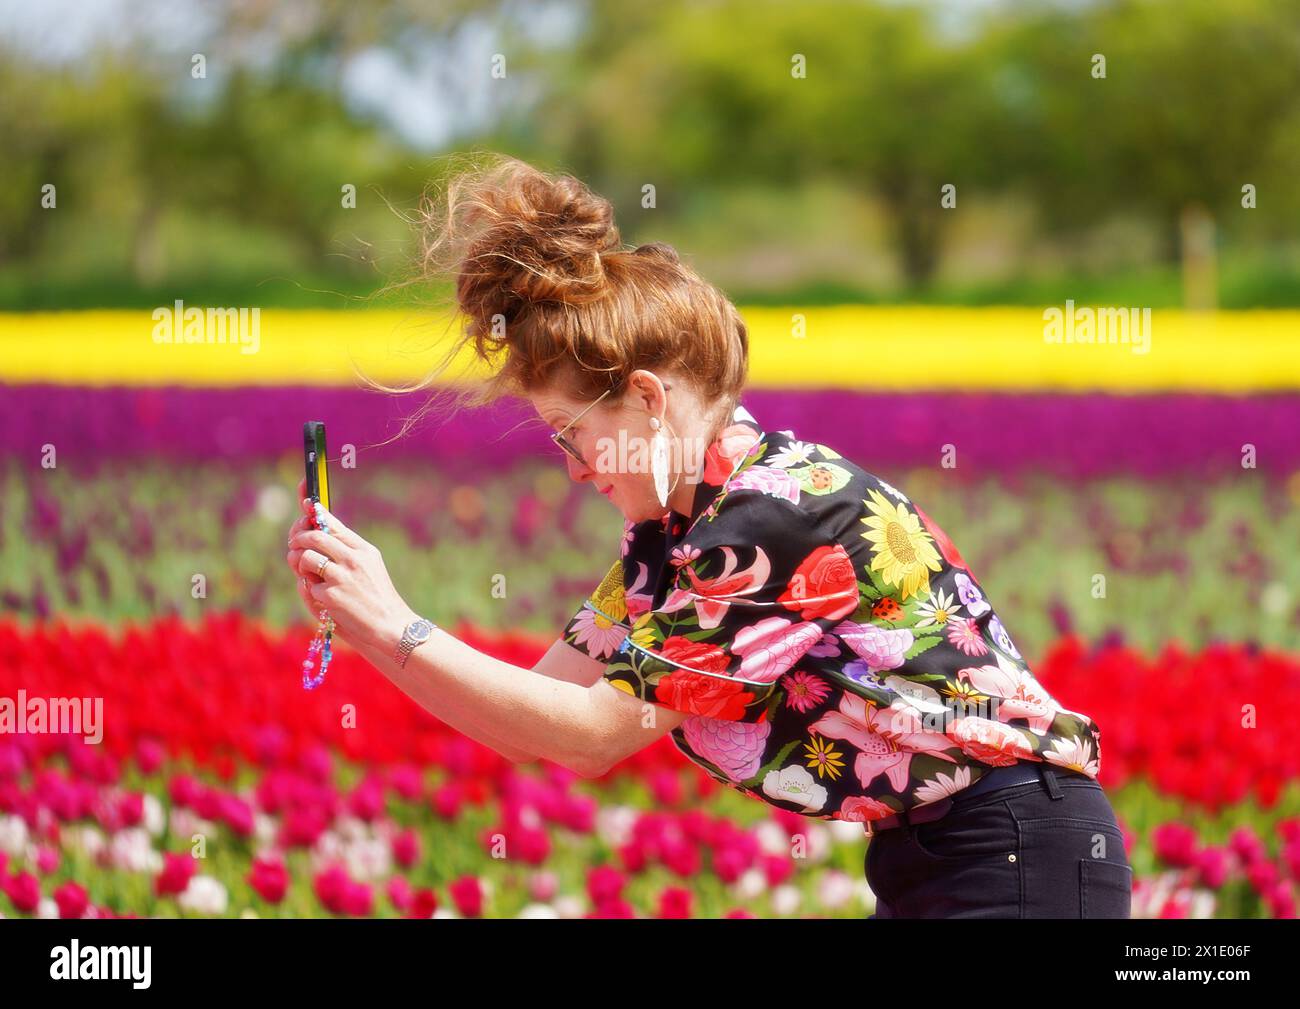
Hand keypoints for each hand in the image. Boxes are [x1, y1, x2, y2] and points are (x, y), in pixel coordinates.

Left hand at [285, 482, 416, 652]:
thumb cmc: (376, 598)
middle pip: (313, 536)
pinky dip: (310, 592)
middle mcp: (353, 559)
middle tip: (294, 546)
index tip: (305, 502)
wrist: (391, 627)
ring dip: (299, 565)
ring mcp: (342, 577)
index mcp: (363, 550)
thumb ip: (345, 551)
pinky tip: (324, 600)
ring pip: (305, 558)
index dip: (314, 510)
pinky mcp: (332, 596)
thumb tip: (315, 534)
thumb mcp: (369, 568)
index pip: (332, 523)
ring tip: (307, 575)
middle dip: (298, 539)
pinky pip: (307, 586)